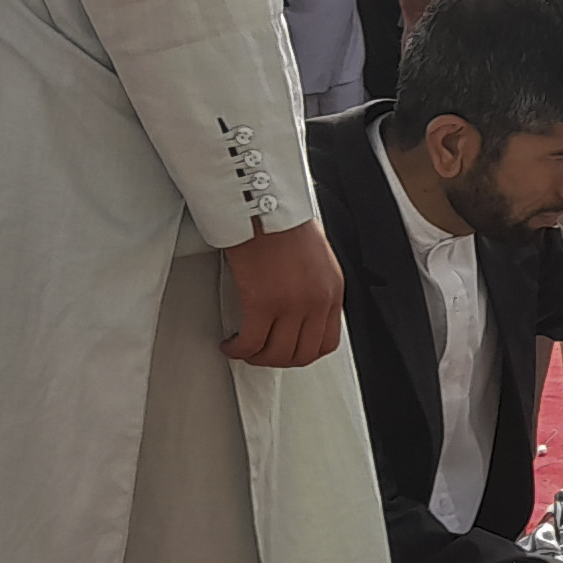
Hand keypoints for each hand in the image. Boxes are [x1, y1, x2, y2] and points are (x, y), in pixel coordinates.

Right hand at [221, 218, 345, 366]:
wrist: (262, 203)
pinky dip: (238, 349)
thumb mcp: (316, 259)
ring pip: (275, 353)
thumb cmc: (281, 221)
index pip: (327, 342)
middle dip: (277, 360)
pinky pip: (250, 343)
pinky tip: (230, 343)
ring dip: (255, 356)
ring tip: (243, 348)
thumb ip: (314, 287)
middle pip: (301, 354)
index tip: (286, 350)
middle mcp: (316, 301)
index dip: (303, 353)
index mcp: (332, 291)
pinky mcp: (263, 303)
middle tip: (260, 353)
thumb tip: (299, 312)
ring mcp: (292, 305)